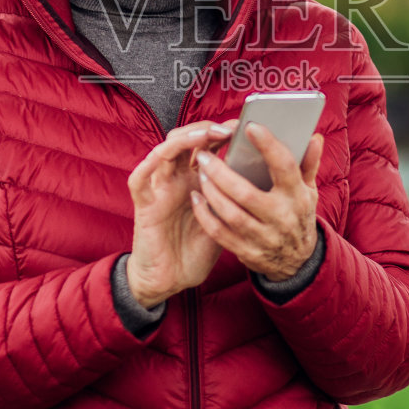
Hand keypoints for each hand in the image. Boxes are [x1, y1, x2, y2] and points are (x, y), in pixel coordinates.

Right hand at [126, 121, 235, 307]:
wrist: (171, 280)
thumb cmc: (198, 251)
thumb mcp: (226, 221)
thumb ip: (238, 198)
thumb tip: (269, 176)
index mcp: (198, 180)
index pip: (208, 145)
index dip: (223, 132)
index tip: (246, 127)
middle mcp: (178, 179)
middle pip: (187, 140)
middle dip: (207, 130)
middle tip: (229, 129)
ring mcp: (160, 189)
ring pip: (166, 151)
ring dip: (185, 139)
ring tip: (204, 135)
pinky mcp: (145, 205)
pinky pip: (140, 179)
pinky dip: (149, 164)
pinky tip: (162, 155)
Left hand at [192, 123, 323, 281]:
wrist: (297, 261)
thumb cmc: (298, 215)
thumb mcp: (308, 191)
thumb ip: (308, 163)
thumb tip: (314, 137)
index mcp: (297, 196)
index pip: (284, 167)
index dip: (268, 146)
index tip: (251, 126)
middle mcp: (281, 217)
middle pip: (245, 193)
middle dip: (221, 172)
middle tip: (204, 154)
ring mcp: (263, 237)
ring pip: (230, 213)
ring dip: (211, 191)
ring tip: (200, 173)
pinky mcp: (247, 251)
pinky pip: (220, 233)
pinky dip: (205, 215)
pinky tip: (197, 199)